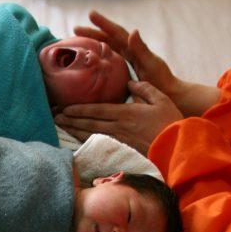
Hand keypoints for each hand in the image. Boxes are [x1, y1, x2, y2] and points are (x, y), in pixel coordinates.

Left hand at [53, 81, 182, 154]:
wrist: (176, 147)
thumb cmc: (170, 122)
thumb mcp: (160, 99)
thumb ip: (144, 88)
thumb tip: (130, 82)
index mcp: (125, 113)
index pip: (96, 110)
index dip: (78, 109)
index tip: (65, 108)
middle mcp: (118, 126)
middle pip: (88, 123)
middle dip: (70, 120)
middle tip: (54, 117)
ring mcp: (118, 139)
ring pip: (90, 134)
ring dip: (73, 130)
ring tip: (60, 126)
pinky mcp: (121, 149)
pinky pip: (98, 143)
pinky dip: (84, 141)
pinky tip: (76, 139)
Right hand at [74, 11, 177, 98]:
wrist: (169, 95)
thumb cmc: (162, 81)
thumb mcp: (151, 64)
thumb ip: (141, 49)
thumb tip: (133, 31)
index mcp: (134, 49)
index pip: (116, 33)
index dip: (103, 24)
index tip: (90, 14)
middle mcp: (129, 53)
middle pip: (108, 39)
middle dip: (92, 33)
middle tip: (75, 29)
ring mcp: (127, 63)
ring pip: (107, 50)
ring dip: (93, 45)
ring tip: (78, 43)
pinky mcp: (124, 73)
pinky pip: (108, 63)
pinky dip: (99, 59)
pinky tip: (89, 63)